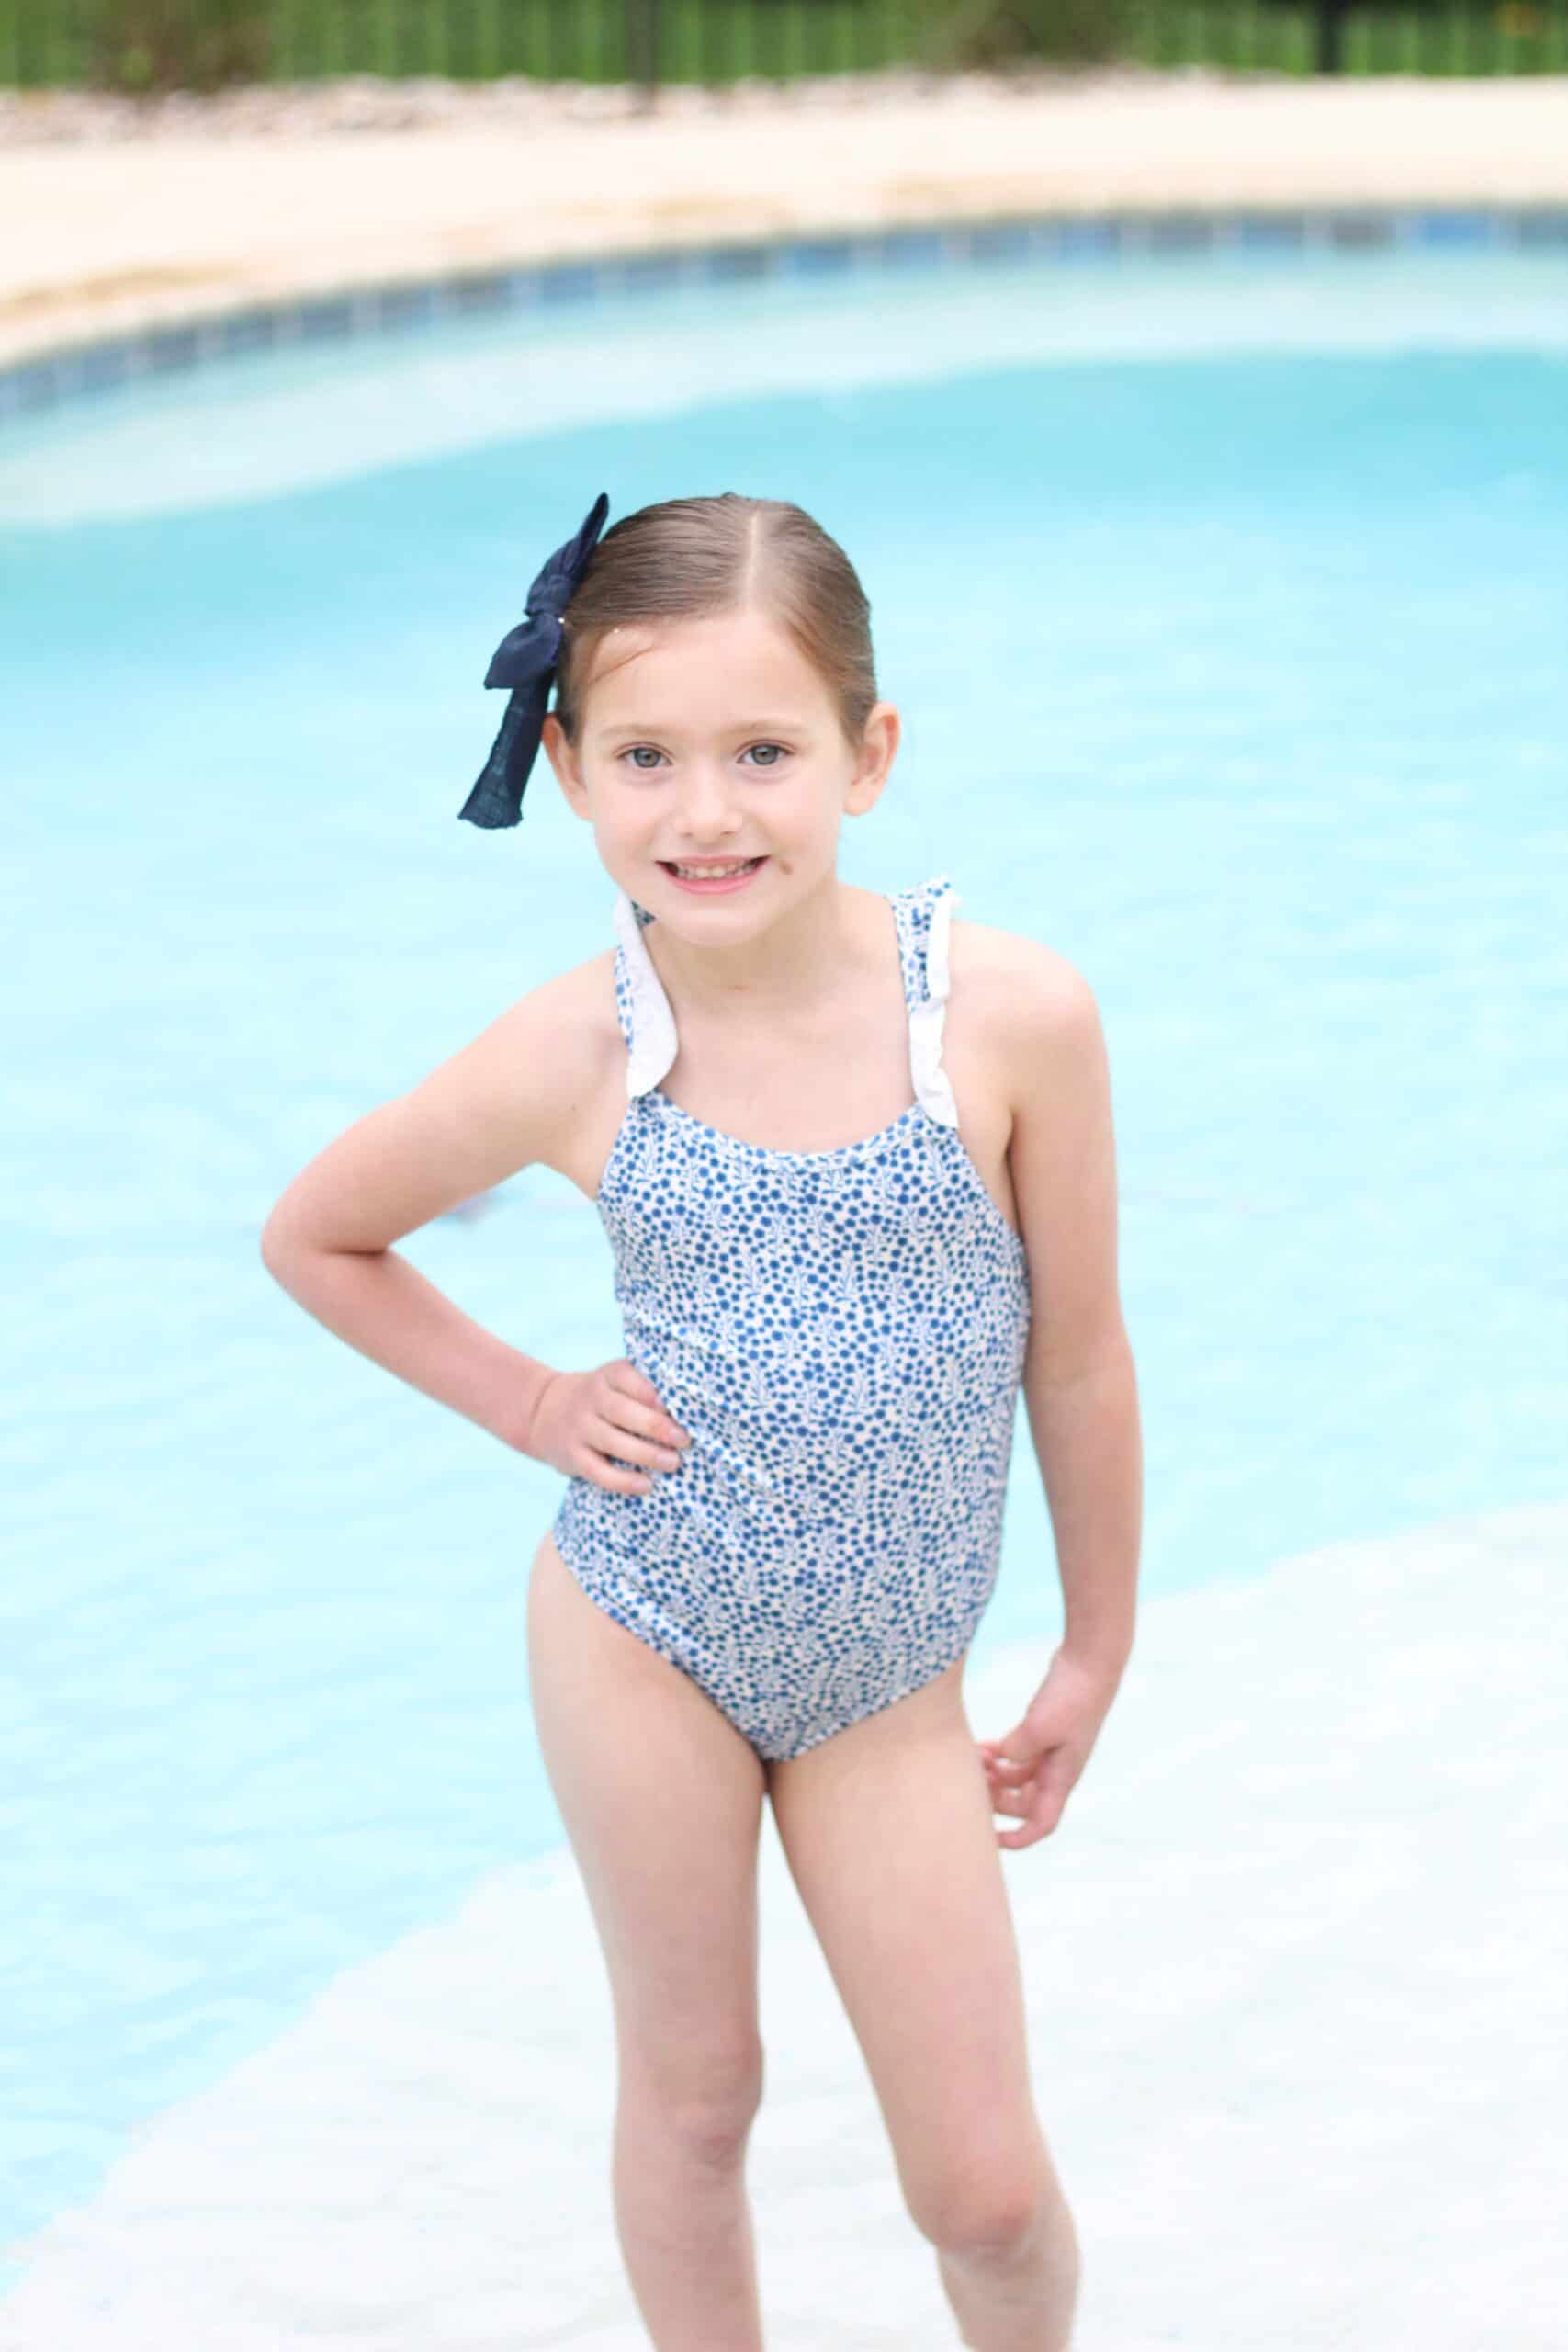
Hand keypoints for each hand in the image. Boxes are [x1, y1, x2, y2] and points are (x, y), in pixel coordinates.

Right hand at [524, 1357, 690, 1495]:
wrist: (543, 1412)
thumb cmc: (601, 1398)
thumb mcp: (615, 1381)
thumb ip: (645, 1388)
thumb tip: (693, 1411)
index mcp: (608, 1376)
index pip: (629, 1378)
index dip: (651, 1393)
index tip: (677, 1407)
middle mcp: (591, 1399)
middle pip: (623, 1412)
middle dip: (657, 1427)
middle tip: (685, 1440)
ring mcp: (580, 1428)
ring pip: (612, 1442)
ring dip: (646, 1454)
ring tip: (674, 1463)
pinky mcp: (573, 1456)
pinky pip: (598, 1471)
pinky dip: (623, 1481)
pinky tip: (646, 1485)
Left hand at [977, 1643, 1127, 1850]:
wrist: (1090, 1662)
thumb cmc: (1072, 1697)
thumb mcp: (1040, 1726)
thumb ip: (1016, 1748)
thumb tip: (1001, 1757)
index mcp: (1062, 1778)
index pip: (1042, 1824)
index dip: (1017, 1839)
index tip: (990, 1839)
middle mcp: (1057, 1770)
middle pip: (1023, 1803)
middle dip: (996, 1799)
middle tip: (972, 1781)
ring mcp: (1052, 1750)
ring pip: (1017, 1777)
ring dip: (994, 1774)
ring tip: (972, 1757)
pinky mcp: (1044, 1731)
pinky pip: (1017, 1754)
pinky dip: (998, 1754)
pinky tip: (981, 1746)